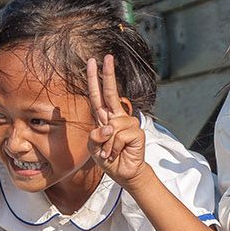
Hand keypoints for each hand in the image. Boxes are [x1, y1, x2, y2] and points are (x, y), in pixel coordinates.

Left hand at [86, 56, 146, 187]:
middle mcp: (117, 116)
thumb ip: (95, 136)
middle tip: (107, 57)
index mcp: (104, 117)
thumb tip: (109, 127)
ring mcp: (128, 123)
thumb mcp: (93, 148)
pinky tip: (119, 152)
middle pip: (111, 92)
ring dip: (107, 144)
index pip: (97, 95)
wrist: (124, 173)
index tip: (92, 62)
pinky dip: (115, 147)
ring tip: (111, 152)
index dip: (94, 79)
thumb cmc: (108, 158)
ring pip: (112, 126)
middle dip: (108, 74)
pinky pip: (119, 136)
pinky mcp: (137, 132)